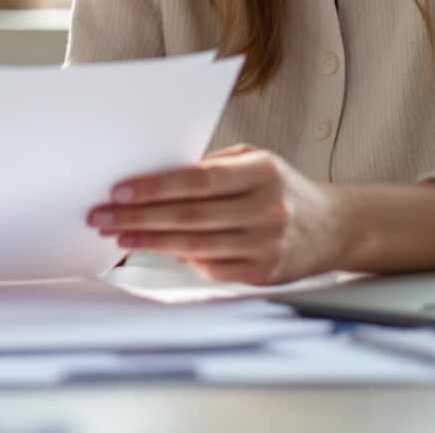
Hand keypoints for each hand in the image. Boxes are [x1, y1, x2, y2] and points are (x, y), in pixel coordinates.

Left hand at [87, 144, 351, 285]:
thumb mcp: (254, 162)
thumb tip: (153, 179)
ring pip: (195, 247)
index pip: (198, 181)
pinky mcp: (264, 273)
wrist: (333, 226)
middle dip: (138, 217)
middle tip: (102, 217)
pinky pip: (211, 269)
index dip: (155, 187)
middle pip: (189, 216)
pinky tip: (154, 250)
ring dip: (150, 241)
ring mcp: (266, 245)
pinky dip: (179, 261)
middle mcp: (266, 209)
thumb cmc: (280, 187)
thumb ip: (210, 168)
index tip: (119, 191)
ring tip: (118, 236)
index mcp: (262, 173)